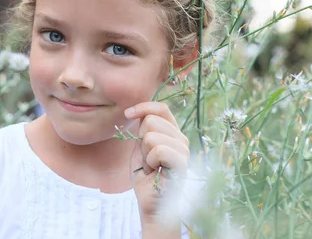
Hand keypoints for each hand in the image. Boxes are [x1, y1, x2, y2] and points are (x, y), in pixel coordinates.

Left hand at [124, 101, 189, 226]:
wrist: (151, 203)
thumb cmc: (146, 177)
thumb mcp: (140, 148)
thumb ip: (142, 129)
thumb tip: (136, 111)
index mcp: (173, 132)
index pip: (161, 108)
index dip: (143, 107)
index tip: (127, 114)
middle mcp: (181, 139)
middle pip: (151, 120)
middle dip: (140, 140)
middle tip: (147, 158)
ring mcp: (184, 151)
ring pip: (152, 136)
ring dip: (144, 154)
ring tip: (151, 167)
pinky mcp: (182, 164)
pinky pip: (159, 150)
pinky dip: (150, 162)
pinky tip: (155, 172)